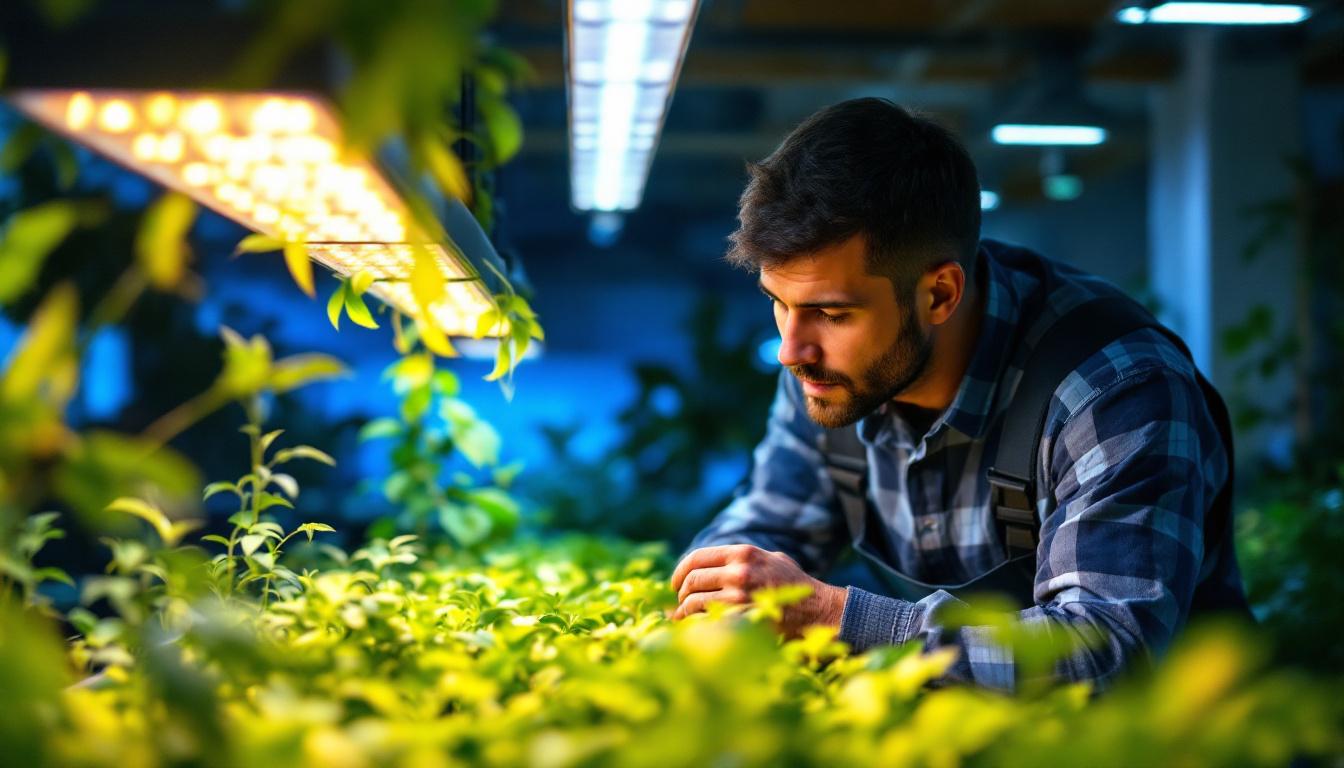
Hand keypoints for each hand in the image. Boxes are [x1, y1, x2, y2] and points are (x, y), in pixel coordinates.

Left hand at [669, 544, 847, 637]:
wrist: (817, 611)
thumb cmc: (794, 585)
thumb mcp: (771, 559)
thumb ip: (743, 558)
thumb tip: (710, 565)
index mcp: (743, 553)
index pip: (697, 558)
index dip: (680, 571)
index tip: (675, 583)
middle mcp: (739, 572)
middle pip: (692, 580)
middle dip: (681, 594)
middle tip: (680, 603)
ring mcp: (739, 597)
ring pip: (693, 603)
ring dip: (684, 612)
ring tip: (683, 618)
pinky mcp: (739, 620)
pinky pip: (704, 622)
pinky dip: (694, 626)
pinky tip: (693, 629)